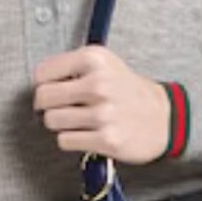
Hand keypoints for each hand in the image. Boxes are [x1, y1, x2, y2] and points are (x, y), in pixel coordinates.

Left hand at [29, 44, 170, 164]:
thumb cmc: (127, 91)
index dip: (43, 84)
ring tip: (78, 121)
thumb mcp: (104, 64)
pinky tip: (86, 133)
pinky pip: (65, 141)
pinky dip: (71, 140)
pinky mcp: (106, 139)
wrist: (164, 118)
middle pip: (43, 98)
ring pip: (52, 121)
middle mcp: (99, 84)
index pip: (42, 73)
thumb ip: (70, 66)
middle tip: (60, 108)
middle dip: (46, 106)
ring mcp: (103, 113)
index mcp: (94, 59)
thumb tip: (37, 83)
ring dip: (61, 124)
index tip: (53, 89)